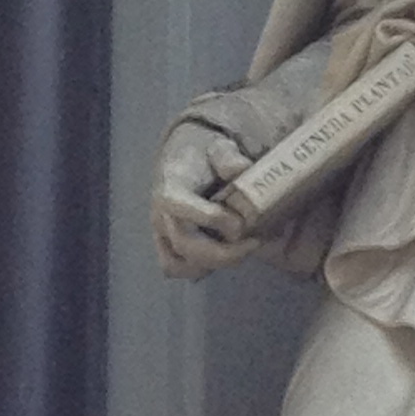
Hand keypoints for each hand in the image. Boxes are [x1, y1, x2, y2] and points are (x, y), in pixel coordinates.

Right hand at [151, 120, 257, 280]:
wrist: (184, 158)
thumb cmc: (203, 154)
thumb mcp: (217, 146)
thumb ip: (228, 157)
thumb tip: (241, 170)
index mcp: (170, 187)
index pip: (181, 207)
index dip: (211, 219)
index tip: (240, 223)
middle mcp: (161, 214)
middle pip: (184, 244)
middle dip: (222, 252)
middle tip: (254, 243)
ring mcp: (161, 232)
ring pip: (180, 263)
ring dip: (214, 263)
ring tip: (242, 251)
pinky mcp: (165, 245)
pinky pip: (174, 267)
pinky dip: (198, 269)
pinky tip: (224, 258)